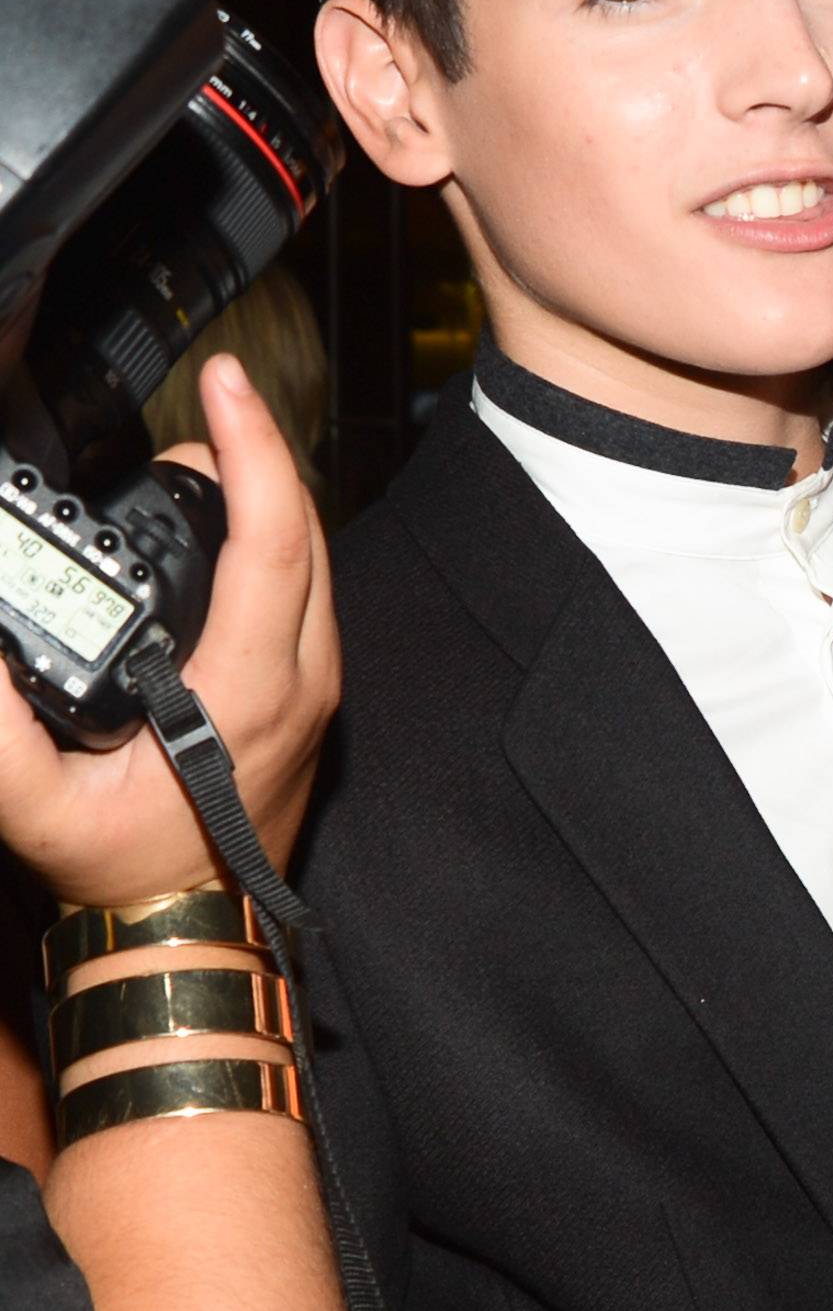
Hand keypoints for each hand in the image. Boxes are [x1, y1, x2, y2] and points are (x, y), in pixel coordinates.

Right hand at [0, 356, 336, 902]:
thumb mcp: (37, 807)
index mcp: (254, 691)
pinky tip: (227, 513)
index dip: (254, 452)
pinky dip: (271, 534)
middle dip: (258, 451)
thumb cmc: (126, 866)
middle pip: (306, 532)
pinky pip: (303, 589)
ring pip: (313, 558)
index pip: (275, 543)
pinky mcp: (307, 691)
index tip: (225, 385)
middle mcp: (303, 679)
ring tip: (203, 443)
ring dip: (267, 490)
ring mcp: (316, 685)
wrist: (188, 926)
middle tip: (202, 402)